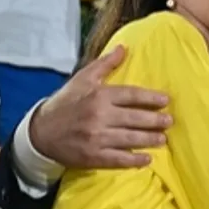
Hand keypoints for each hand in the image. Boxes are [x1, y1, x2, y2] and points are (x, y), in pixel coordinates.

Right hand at [29, 46, 171, 167]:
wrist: (39, 133)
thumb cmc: (65, 103)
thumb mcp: (82, 79)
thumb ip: (105, 64)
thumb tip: (124, 47)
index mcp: (98, 96)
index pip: (131, 95)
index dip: (151, 98)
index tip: (166, 100)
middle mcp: (99, 116)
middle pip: (134, 118)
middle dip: (155, 120)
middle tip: (169, 121)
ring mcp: (96, 137)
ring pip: (130, 139)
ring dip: (149, 139)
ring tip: (163, 139)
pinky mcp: (92, 155)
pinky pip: (118, 159)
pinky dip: (134, 160)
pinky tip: (147, 159)